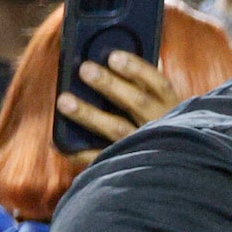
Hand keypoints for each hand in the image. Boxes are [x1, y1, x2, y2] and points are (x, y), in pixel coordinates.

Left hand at [58, 49, 186, 155]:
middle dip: (110, 85)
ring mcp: (146, 147)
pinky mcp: (130, 166)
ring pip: (118, 129)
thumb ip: (147, 85)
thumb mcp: (163, 106)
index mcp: (172, 107)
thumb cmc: (162, 127)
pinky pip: (103, 158)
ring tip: (64, 100)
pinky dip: (80, 152)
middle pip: (138, 103)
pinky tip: (58, 142)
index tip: (113, 56)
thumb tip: (121, 56)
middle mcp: (162, 126)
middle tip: (85, 69)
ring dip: (90, 114)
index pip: (158, 84)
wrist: (174, 174)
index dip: (137, 69)